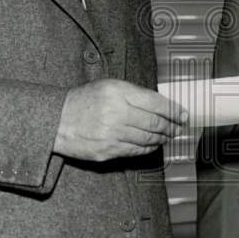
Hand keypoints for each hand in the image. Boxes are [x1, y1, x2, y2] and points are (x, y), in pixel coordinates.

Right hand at [54, 79, 186, 161]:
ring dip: (161, 138)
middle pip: (155, 123)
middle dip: (171, 126)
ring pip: (147, 139)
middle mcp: (116, 112)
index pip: (155, 102)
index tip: (183, 114)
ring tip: (167, 136)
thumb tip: (161, 105)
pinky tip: (152, 146)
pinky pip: (135, 151)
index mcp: (118, 92)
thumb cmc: (83, 101)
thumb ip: (133, 94)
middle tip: (178, 128)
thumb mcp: (108, 86)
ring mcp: (112, 134)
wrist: (55, 120)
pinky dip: (148, 149)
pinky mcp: (107, 151)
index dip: (173, 110)